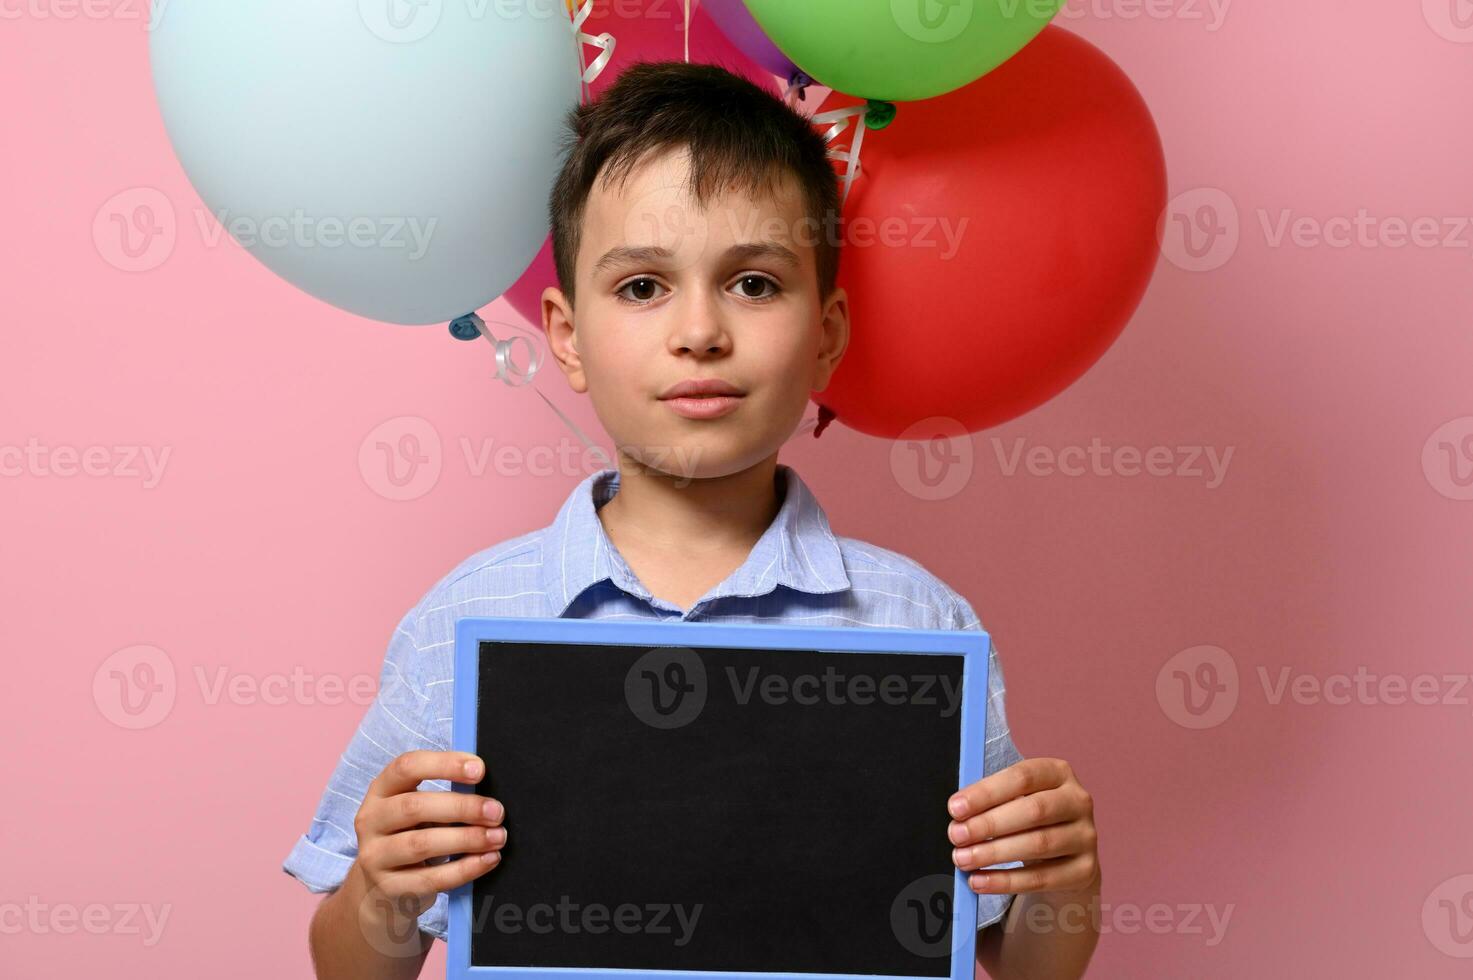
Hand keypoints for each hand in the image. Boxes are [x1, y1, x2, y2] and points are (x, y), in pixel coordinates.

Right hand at [350, 750, 506, 927]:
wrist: (380, 893)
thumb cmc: (410, 838)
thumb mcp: (417, 812)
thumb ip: (443, 797)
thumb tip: (488, 793)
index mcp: (380, 791)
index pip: (406, 766)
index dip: (444, 764)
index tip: (480, 769)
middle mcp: (370, 821)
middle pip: (414, 806)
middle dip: (462, 807)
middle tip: (496, 812)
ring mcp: (375, 856)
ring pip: (422, 844)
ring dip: (467, 838)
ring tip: (497, 837)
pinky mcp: (389, 888)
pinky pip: (431, 878)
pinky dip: (465, 868)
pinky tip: (488, 859)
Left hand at [947, 757, 1098, 897]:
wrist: (1065, 858)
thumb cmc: (1028, 820)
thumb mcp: (1015, 800)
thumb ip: (991, 801)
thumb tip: (957, 816)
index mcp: (1057, 772)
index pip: (1022, 777)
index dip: (986, 792)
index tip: (955, 808)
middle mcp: (1078, 801)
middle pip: (1034, 810)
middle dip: (989, 824)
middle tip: (956, 835)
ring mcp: (1086, 836)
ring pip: (1039, 844)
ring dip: (994, 853)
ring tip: (962, 860)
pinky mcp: (1084, 870)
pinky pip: (1042, 878)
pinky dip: (1005, 881)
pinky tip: (979, 881)